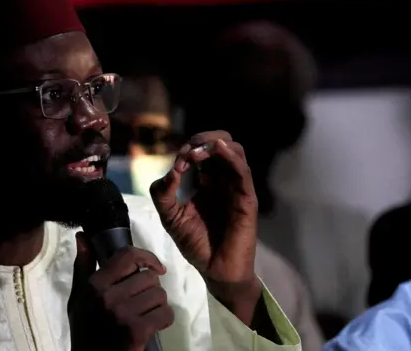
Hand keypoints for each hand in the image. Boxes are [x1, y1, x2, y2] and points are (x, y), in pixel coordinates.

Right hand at [68, 233, 174, 350]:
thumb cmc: (86, 330)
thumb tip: (83, 236)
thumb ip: (83, 266)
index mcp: (94, 284)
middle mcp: (107, 296)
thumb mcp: (79, 298)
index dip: (147, 257)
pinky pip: (166, 314)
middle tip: (141, 301)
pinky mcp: (137, 331)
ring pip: (160, 294)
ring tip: (145, 314)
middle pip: (149, 277)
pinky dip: (164, 319)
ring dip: (158, 304)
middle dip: (151, 289)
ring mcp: (122, 314)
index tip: (155, 267)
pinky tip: (152, 325)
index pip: (128, 255)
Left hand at [149, 131, 260, 322]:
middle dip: (203, 140)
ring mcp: (236, 188)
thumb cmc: (196, 244)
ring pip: (235, 151)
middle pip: (221, 144)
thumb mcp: (170, 217)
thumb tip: (171, 169)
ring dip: (215, 145)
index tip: (177, 163)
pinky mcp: (247, 199)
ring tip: (197, 153)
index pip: (202, 152)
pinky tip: (219, 150)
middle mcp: (223, 181)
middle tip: (188, 150)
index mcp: (207, 182)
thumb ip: (163, 193)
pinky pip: (243, 171)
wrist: (215, 271)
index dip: (189, 150)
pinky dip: (231, 156)